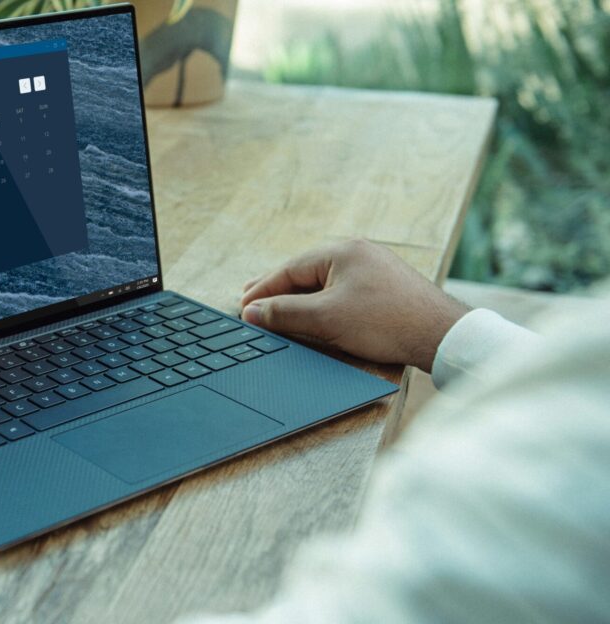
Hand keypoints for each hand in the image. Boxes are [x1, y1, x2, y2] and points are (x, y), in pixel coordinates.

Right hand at [239, 239, 469, 371]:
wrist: (441, 335)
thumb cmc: (386, 322)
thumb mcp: (326, 318)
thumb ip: (284, 313)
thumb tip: (252, 312)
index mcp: (342, 251)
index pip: (289, 269)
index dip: (263, 290)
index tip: (242, 307)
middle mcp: (359, 252)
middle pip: (306, 272)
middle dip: (277, 290)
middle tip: (249, 301)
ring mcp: (375, 268)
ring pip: (324, 282)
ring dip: (299, 297)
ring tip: (278, 309)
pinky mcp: (387, 287)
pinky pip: (343, 290)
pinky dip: (322, 302)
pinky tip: (315, 313)